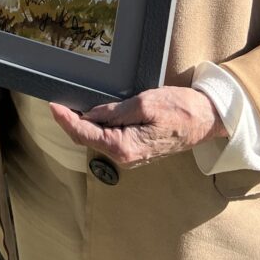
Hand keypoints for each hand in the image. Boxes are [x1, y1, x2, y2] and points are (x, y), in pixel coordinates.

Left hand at [49, 87, 226, 166]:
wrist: (206, 119)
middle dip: (72, 123)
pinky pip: (111, 138)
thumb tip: (90, 115)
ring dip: (84, 125)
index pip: (86, 135)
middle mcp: (126, 156)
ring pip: (99, 139)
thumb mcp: (145, 102)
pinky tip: (93, 114)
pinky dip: (99, 127)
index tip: (53, 106)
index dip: (66, 121)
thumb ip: (116, 111)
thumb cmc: (179, 109)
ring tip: (70, 106)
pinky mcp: (136, 147)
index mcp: (125, 147)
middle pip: (89, 139)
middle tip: (58, 103)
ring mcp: (131, 154)